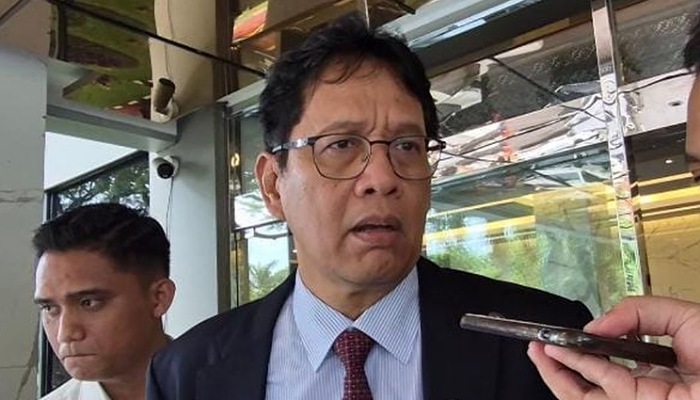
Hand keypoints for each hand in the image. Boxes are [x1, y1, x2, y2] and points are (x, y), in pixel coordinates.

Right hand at [527, 296, 699, 399]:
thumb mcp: (682, 317)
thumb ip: (637, 312)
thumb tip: (595, 327)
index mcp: (660, 368)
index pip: (613, 361)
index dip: (586, 347)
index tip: (566, 332)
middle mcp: (646, 387)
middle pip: (592, 382)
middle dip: (561, 364)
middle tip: (540, 344)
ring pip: (586, 394)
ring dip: (557, 373)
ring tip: (537, 350)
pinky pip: (597, 393)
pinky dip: (572, 375)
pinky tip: (556, 357)